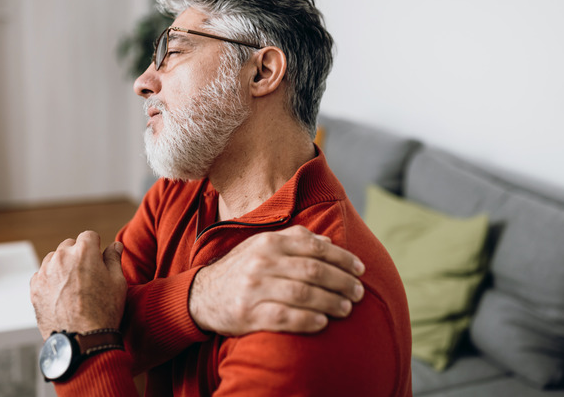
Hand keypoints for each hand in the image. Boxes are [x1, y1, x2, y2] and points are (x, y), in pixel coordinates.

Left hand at [30, 231, 126, 339]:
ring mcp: (45, 272)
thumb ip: (114, 259)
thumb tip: (115, 245)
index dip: (96, 247)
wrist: (81, 340)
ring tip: (74, 288)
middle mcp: (61, 257)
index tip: (98, 260)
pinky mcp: (34, 287)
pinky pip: (42, 275)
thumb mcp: (117, 283)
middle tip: (87, 276)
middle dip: (78, 255)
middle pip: (69, 245)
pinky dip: (50, 281)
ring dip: (62, 266)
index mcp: (84, 251)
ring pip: (54, 259)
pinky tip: (62, 296)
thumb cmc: (104, 311)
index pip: (89, 236)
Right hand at [189, 225, 364, 335]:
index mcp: (269, 242)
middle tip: (359, 293)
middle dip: (342, 282)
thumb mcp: (263, 246)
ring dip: (330, 302)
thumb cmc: (242, 269)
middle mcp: (262, 262)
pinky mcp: (248, 313)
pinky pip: (285, 317)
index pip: (315, 248)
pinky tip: (323, 323)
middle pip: (313, 271)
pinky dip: (307, 320)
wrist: (203, 295)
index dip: (342, 259)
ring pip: (303, 294)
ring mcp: (254, 288)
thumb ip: (295, 240)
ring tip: (346, 308)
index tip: (360, 269)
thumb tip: (328, 242)